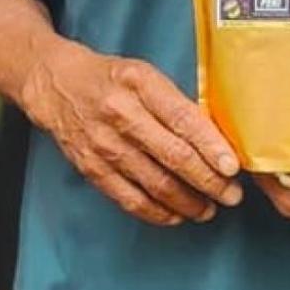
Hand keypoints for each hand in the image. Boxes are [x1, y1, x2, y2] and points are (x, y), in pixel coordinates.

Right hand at [23, 37, 243, 227]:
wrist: (57, 85)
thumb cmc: (111, 78)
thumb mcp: (145, 74)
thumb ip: (175, 102)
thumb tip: (215, 139)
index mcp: (140, 83)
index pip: (182, 119)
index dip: (210, 146)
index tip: (233, 167)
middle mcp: (121, 114)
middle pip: (174, 156)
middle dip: (209, 181)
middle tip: (231, 195)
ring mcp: (104, 145)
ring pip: (155, 184)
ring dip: (189, 202)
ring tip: (210, 209)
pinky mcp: (92, 170)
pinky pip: (131, 199)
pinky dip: (159, 212)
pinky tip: (178, 215)